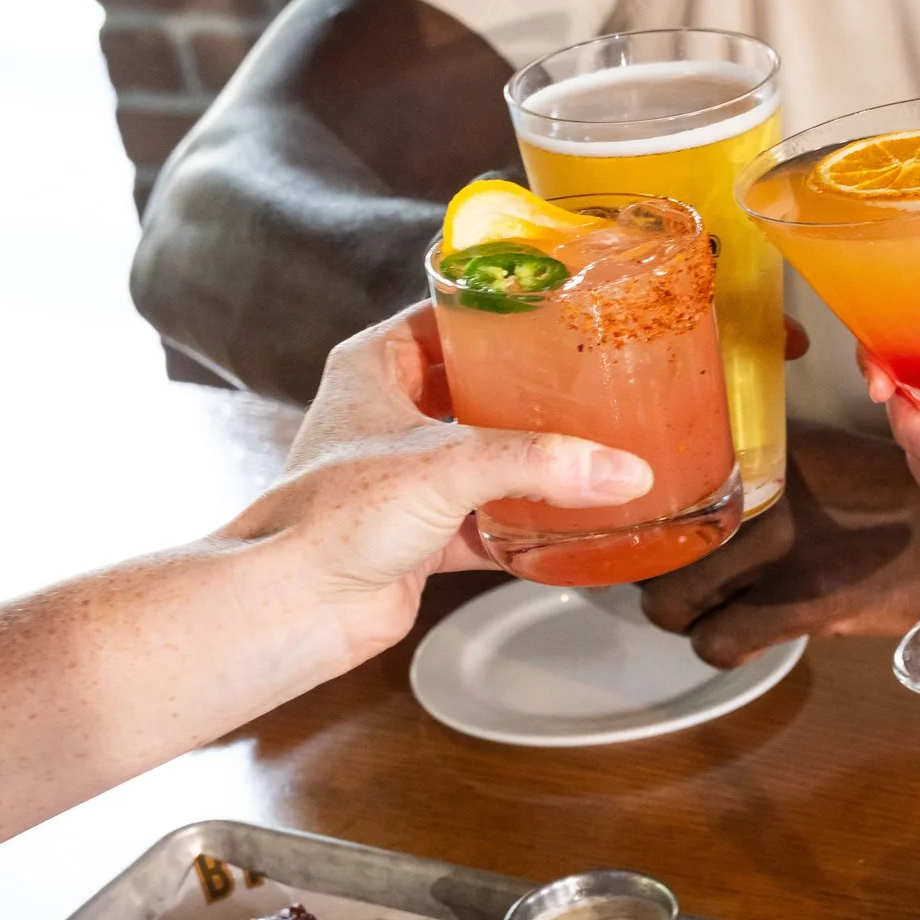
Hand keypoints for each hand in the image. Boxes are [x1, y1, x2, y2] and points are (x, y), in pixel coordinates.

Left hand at [226, 305, 650, 666]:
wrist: (299, 606)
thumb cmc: (332, 515)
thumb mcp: (446, 465)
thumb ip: (537, 462)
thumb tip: (621, 469)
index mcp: (374, 367)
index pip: (446, 317)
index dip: (500, 313)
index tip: (559, 313)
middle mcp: (390, 416)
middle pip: (475, 386)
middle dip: (530, 391)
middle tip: (590, 382)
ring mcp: (407, 477)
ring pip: (487, 455)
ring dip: (534, 461)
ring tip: (595, 446)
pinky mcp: (424, 532)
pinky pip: (491, 519)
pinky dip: (529, 524)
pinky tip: (572, 522)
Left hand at [639, 423, 919, 666]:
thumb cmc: (884, 493)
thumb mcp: (815, 452)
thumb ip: (752, 461)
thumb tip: (686, 481)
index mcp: (757, 448)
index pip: (661, 485)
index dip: (644, 521)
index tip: (650, 533)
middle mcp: (759, 492)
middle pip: (653, 550)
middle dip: (655, 574)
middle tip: (678, 577)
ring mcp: (779, 550)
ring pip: (672, 603)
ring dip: (684, 616)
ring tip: (710, 608)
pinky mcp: (803, 603)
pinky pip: (720, 642)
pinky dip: (722, 647)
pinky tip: (745, 634)